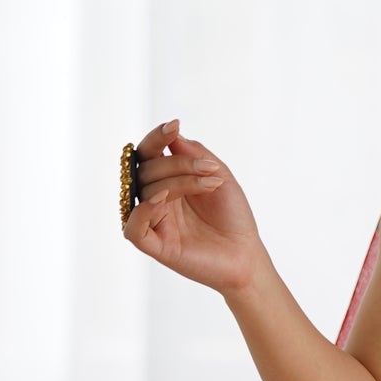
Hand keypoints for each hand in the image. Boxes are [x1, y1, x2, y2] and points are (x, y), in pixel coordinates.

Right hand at [123, 120, 266, 293]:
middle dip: (178, 163)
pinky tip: (163, 199)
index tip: (174, 125)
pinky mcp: (156, 246)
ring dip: (178, 181)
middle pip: (147, 169)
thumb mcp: (220, 175)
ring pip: (146, 191)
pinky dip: (143, 210)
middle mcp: (157, 199)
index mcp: (168, 181)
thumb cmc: (234, 217)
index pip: (149, 154)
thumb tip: (172, 134)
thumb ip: (194, 154)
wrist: (247, 254)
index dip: (157, 138)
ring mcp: (155, 222)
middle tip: (210, 169)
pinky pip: (133, 227)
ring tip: (211, 185)